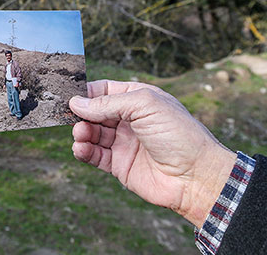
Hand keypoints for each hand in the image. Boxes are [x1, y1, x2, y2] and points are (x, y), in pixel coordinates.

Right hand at [69, 80, 235, 226]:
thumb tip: (77, 103)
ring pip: (92, 134)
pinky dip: (83, 151)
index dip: (88, 93)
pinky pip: (94, 155)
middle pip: (95, 112)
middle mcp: (130, 120)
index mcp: (139, 99)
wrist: (195, 176)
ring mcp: (124, 143)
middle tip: (70, 117)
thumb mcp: (145, 105)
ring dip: (81, 132)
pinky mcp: (120, 165)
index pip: (105, 90)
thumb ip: (109, 103)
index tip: (70, 96)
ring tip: (80, 134)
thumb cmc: (178, 135)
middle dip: (81, 114)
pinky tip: (81, 148)